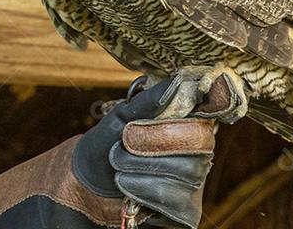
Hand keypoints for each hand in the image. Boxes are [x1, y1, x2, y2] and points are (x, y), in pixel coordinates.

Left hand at [72, 75, 230, 227]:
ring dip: (140, 168)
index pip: (203, 117)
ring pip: (185, 174)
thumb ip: (148, 102)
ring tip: (119, 166)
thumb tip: (177, 82)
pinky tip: (128, 187)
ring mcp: (195, 184)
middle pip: (196, 146)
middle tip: (122, 144)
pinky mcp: (186, 211)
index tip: (137, 127)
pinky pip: (176, 201)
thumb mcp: (120, 118)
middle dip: (149, 145)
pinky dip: (143, 192)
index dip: (175, 121)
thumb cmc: (107, 144)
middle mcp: (198, 154)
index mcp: (186, 125)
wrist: (89, 184)